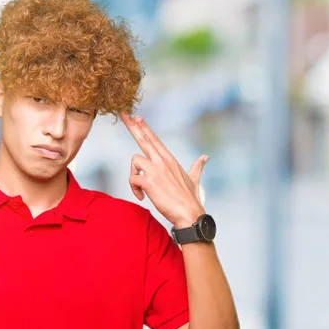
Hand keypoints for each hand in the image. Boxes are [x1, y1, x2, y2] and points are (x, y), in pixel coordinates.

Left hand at [121, 112, 208, 227]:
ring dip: (133, 173)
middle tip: (123, 114)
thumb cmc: (190, 198)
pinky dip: (134, 189)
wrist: (189, 213)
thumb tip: (205, 157)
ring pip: (134, 160)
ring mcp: (155, 170)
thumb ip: (197, 166)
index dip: (145, 128)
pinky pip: (132, 179)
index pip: (155, 139)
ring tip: (140, 188)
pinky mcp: (149, 181)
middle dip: (132, 126)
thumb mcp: (194, 178)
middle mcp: (162, 161)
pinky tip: (141, 196)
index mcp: (170, 159)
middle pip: (143, 139)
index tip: (137, 117)